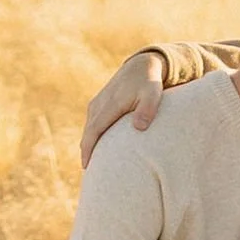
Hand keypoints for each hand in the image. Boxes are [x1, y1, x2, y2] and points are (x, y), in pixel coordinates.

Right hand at [80, 49, 165, 165]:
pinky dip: (91, 136)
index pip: (95, 129)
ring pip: (89, 127)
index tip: (86, 165)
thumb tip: (139, 127)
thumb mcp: (153, 93)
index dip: (89, 148)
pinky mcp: (99, 103)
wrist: (141, 65)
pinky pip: (91, 123)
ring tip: (91, 165)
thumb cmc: (149, 83)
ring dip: (87, 144)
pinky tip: (95, 148)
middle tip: (88, 174)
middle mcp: (100, 103)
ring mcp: (98, 102)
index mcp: (111, 103)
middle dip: (86, 151)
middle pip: (88, 131)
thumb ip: (147, 110)